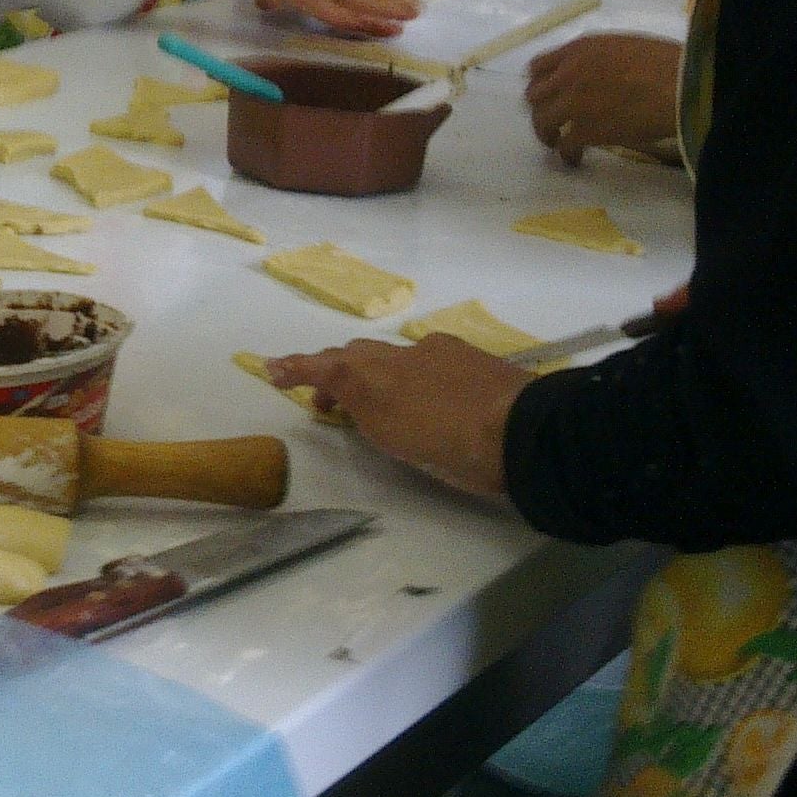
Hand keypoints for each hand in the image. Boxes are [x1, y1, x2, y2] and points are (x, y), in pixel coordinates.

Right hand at [267, 337, 528, 496]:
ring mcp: (445, 356)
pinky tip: (431, 395)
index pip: (328, 364)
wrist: (525, 432)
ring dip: (378, 374)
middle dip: (338, 371)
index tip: (271, 369)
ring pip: (397, 357)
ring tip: (380, 403)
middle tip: (329, 402)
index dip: (299, 367)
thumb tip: (335, 390)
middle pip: (360, 354)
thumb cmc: (450, 442)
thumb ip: (358, 402)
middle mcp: (405, 355)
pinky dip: (416, 375)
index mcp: (378, 373)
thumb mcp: (391, 431)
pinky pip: (433, 362)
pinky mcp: (477, 364)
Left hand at [525, 34, 683, 163]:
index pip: (539, 66)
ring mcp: (574, 102)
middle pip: (534, 95)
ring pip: (542, 121)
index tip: (546, 93)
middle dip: (540, 108)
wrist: (683, 87)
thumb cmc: (670, 63)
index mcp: (580, 49)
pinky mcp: (585, 130)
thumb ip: (601, 57)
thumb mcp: (626, 45)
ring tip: (556, 142)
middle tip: (551, 119)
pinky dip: (566, 154)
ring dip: (546, 133)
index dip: (540, 82)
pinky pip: (564, 146)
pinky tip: (574, 160)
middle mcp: (569, 73)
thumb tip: (598, 72)